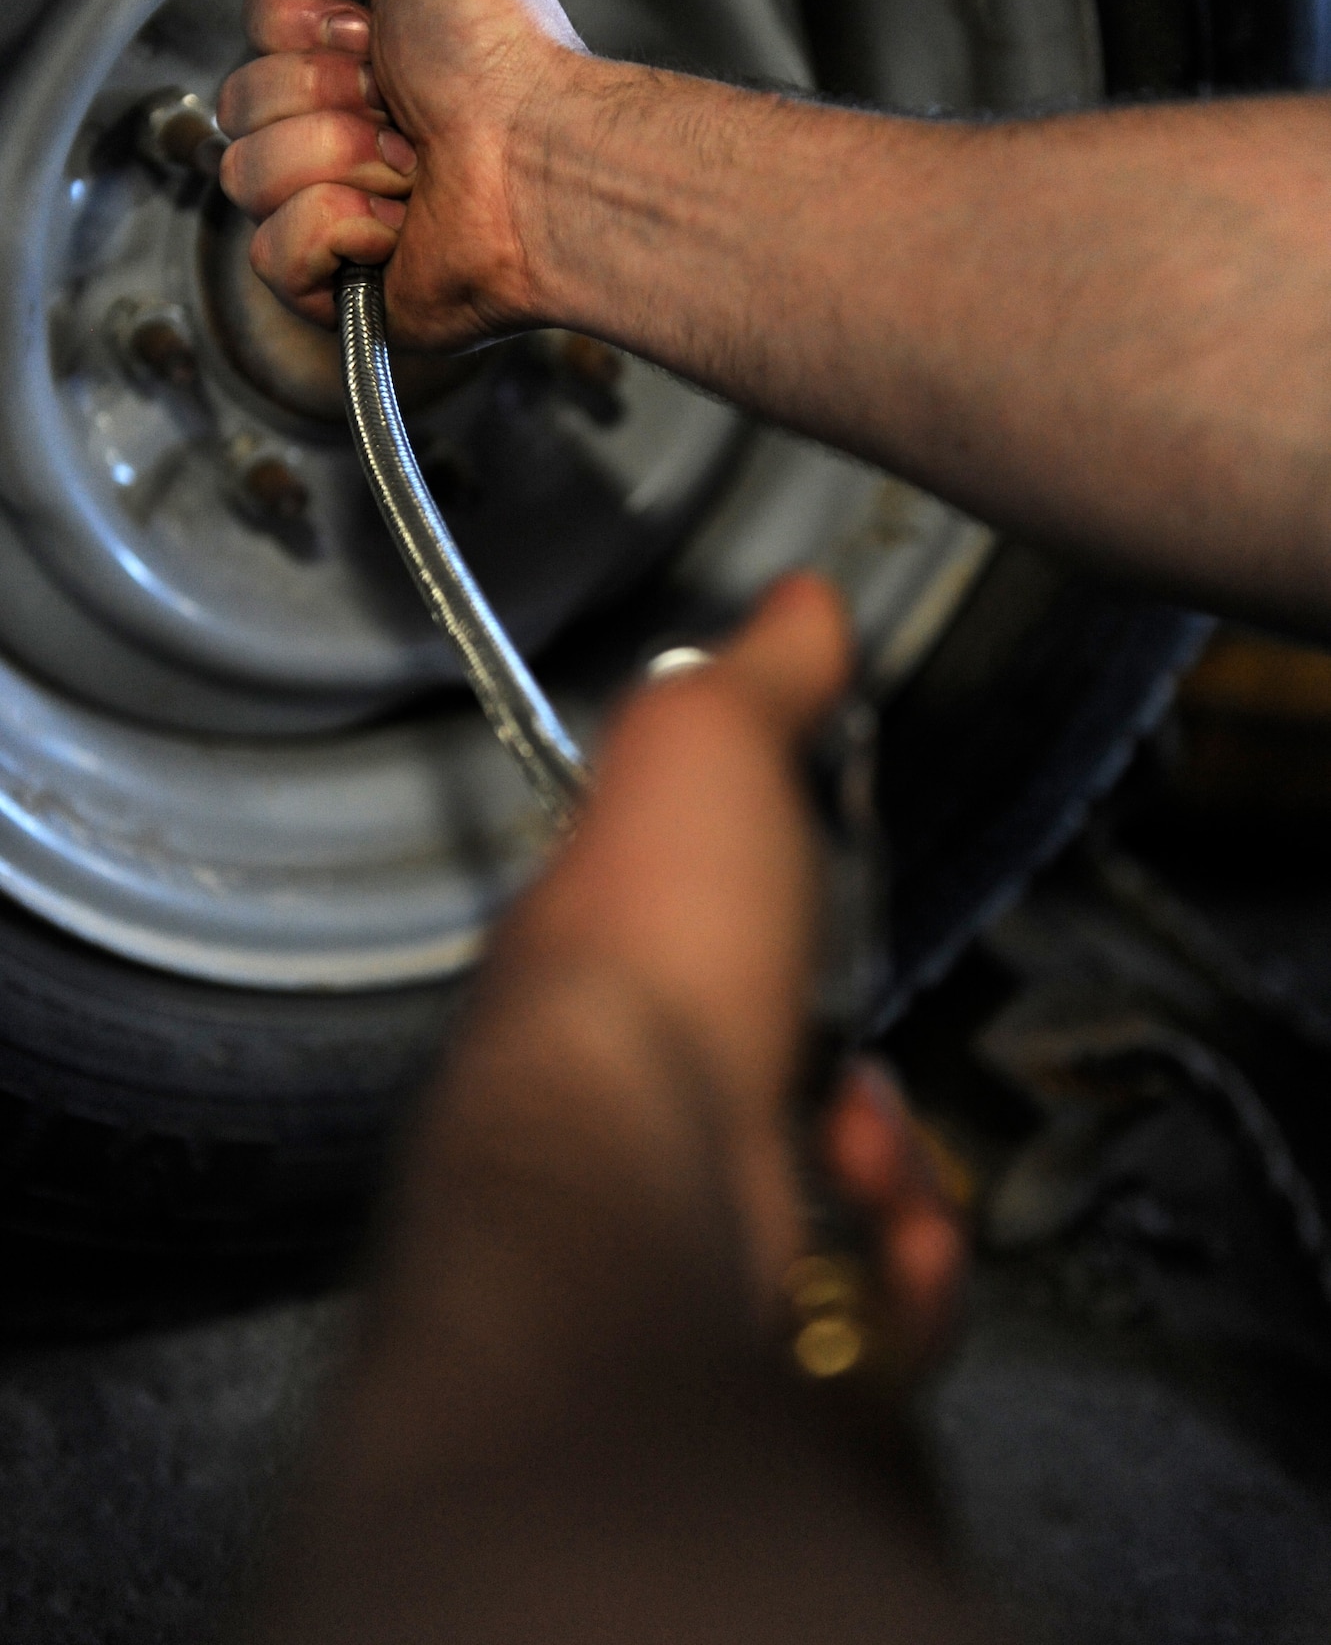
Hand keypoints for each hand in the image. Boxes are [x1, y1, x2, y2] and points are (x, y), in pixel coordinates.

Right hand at [218, 0, 585, 343]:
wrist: (540, 166)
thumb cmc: (504, 65)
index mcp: (360, 62)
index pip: (258, 34)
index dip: (300, 30)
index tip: (364, 33)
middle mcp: (346, 135)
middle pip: (241, 100)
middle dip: (318, 98)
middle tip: (397, 105)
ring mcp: (340, 214)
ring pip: (247, 174)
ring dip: (332, 159)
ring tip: (409, 167)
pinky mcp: (341, 286)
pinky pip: (272, 253)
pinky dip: (334, 229)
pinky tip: (396, 225)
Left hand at [477, 572, 964, 1367]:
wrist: (638, 1181)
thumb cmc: (655, 958)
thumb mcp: (699, 748)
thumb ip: (755, 676)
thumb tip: (805, 598)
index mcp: (600, 975)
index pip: (689, 948)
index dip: (764, 934)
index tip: (814, 916)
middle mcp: (621, 1115)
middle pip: (773, 1091)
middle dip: (850, 1072)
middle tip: (852, 1061)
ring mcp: (682, 1236)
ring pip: (842, 1202)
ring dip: (889, 1164)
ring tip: (861, 1142)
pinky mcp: (757, 1341)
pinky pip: (877, 1310)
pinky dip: (908, 1265)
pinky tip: (883, 1234)